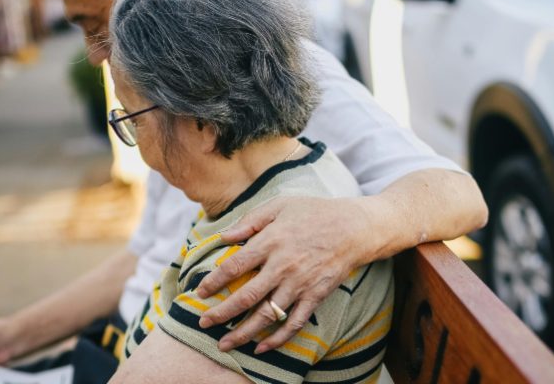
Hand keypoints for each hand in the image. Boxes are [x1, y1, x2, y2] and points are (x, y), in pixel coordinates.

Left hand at [196, 196, 378, 353]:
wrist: (354, 227)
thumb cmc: (313, 212)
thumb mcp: (279, 205)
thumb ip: (250, 221)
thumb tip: (224, 237)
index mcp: (271, 241)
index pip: (235, 266)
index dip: (214, 282)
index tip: (199, 292)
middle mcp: (283, 266)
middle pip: (246, 296)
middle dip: (222, 313)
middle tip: (203, 323)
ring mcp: (300, 284)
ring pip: (268, 315)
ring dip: (244, 333)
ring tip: (225, 345)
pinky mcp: (316, 296)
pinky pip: (295, 323)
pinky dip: (278, 339)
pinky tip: (262, 348)